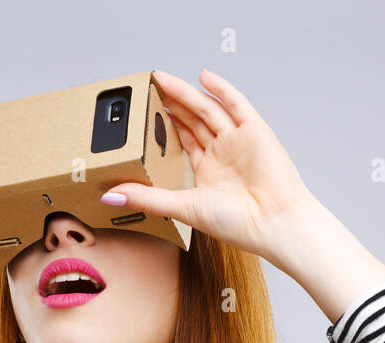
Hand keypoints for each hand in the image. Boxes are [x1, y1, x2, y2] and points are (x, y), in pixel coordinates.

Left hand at [102, 68, 313, 265]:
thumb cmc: (237, 224)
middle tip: (148, 88)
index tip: (142, 113)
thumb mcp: (182, 207)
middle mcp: (223, 154)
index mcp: (207, 172)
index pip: (182, 141)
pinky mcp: (255, 131)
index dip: (163, 125)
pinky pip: (236, 104)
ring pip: (208, 110)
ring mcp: (239, 141)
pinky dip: (221, 89)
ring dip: (187, 94)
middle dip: (171, 104)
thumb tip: (110, 195)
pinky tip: (202, 77)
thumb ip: (147, 198)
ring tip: (162, 80)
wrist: (274, 223)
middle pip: (193, 120)